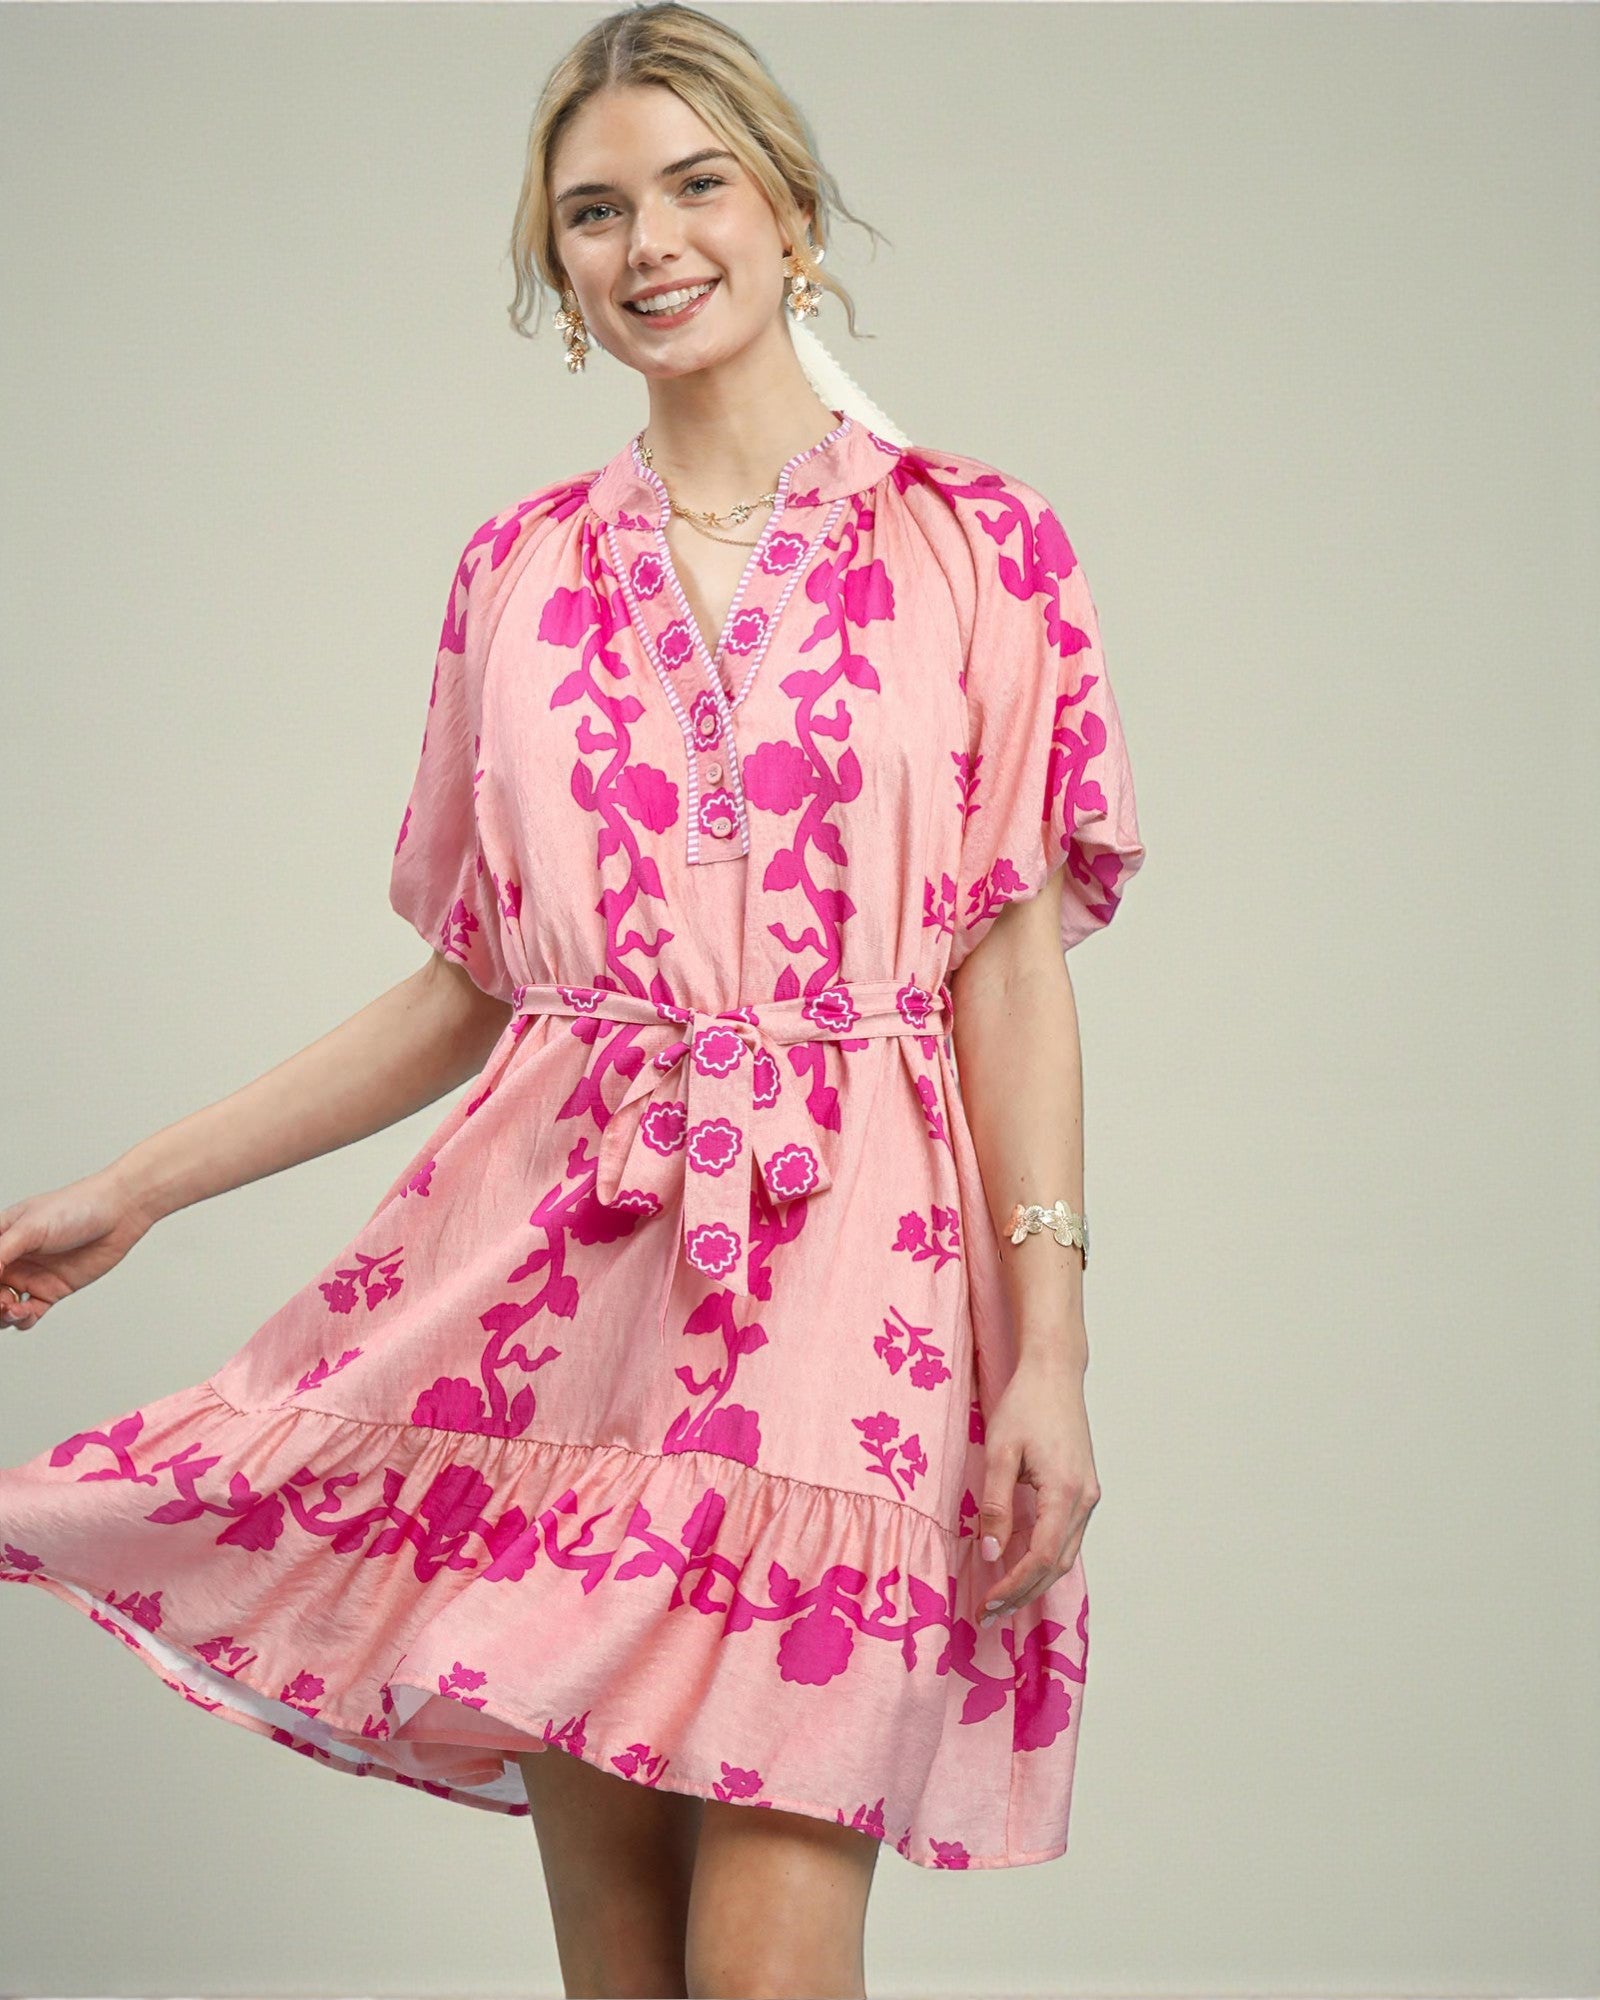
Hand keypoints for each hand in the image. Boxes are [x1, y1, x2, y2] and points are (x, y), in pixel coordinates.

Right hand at [0, 1168, 158, 1332]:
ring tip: (12, 1309)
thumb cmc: (75, 1208)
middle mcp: (13, 1259)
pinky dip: (22, 1320)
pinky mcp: (52, 1290)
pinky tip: (26, 1313)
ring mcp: (31, 1276)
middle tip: (2, 1301)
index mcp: (1, 1237)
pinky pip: (29, 1314)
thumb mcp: (30, 1227)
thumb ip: (1, 1252)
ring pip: (3, 1307)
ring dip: (2, 1315)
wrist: (117, 1214)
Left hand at [976, 1346, 1100, 1623]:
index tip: (986, 1603)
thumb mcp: (1001, 1452)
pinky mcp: (1083, 1490)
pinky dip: (1045, 1559)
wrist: (1055, 1373)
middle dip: (1023, 1594)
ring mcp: (1088, 1496)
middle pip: (1058, 1565)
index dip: (1014, 1586)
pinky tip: (1021, 1566)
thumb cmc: (1025, 1405)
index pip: (1042, 1557)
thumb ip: (996, 1505)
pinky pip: (1067, 1537)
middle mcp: (1085, 1500)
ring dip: (1035, 1581)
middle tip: (987, 1614)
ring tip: (1001, 1599)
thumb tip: (992, 1553)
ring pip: (1066, 1555)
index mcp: (1066, 1492)